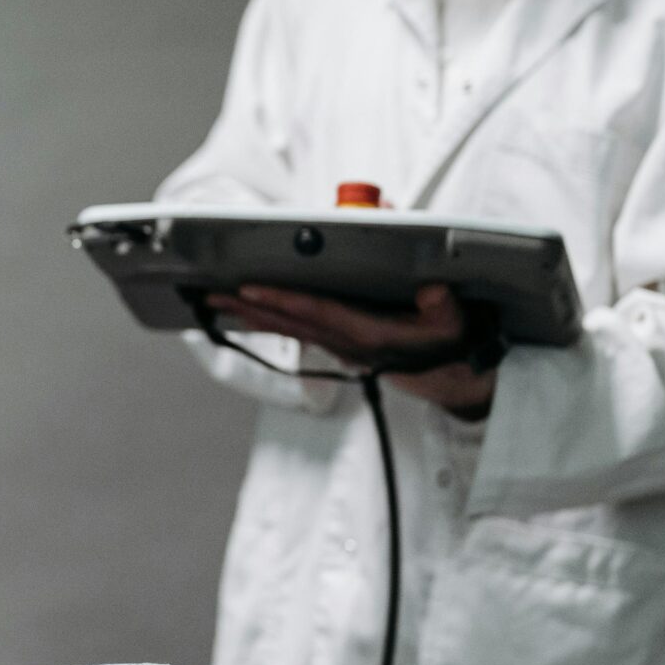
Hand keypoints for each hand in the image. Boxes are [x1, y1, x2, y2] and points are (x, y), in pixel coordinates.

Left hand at [208, 283, 497, 419]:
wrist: (452, 375)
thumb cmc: (451, 342)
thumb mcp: (455, 322)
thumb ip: (443, 307)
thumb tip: (431, 292)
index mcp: (367, 335)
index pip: (315, 313)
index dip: (281, 301)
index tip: (249, 290)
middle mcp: (346, 342)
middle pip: (288, 321)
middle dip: (248, 306)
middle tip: (209, 294)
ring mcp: (340, 345)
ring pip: (287, 327)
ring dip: (251, 313)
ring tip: (216, 301)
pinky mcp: (340, 344)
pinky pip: (296, 330)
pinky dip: (270, 320)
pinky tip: (249, 312)